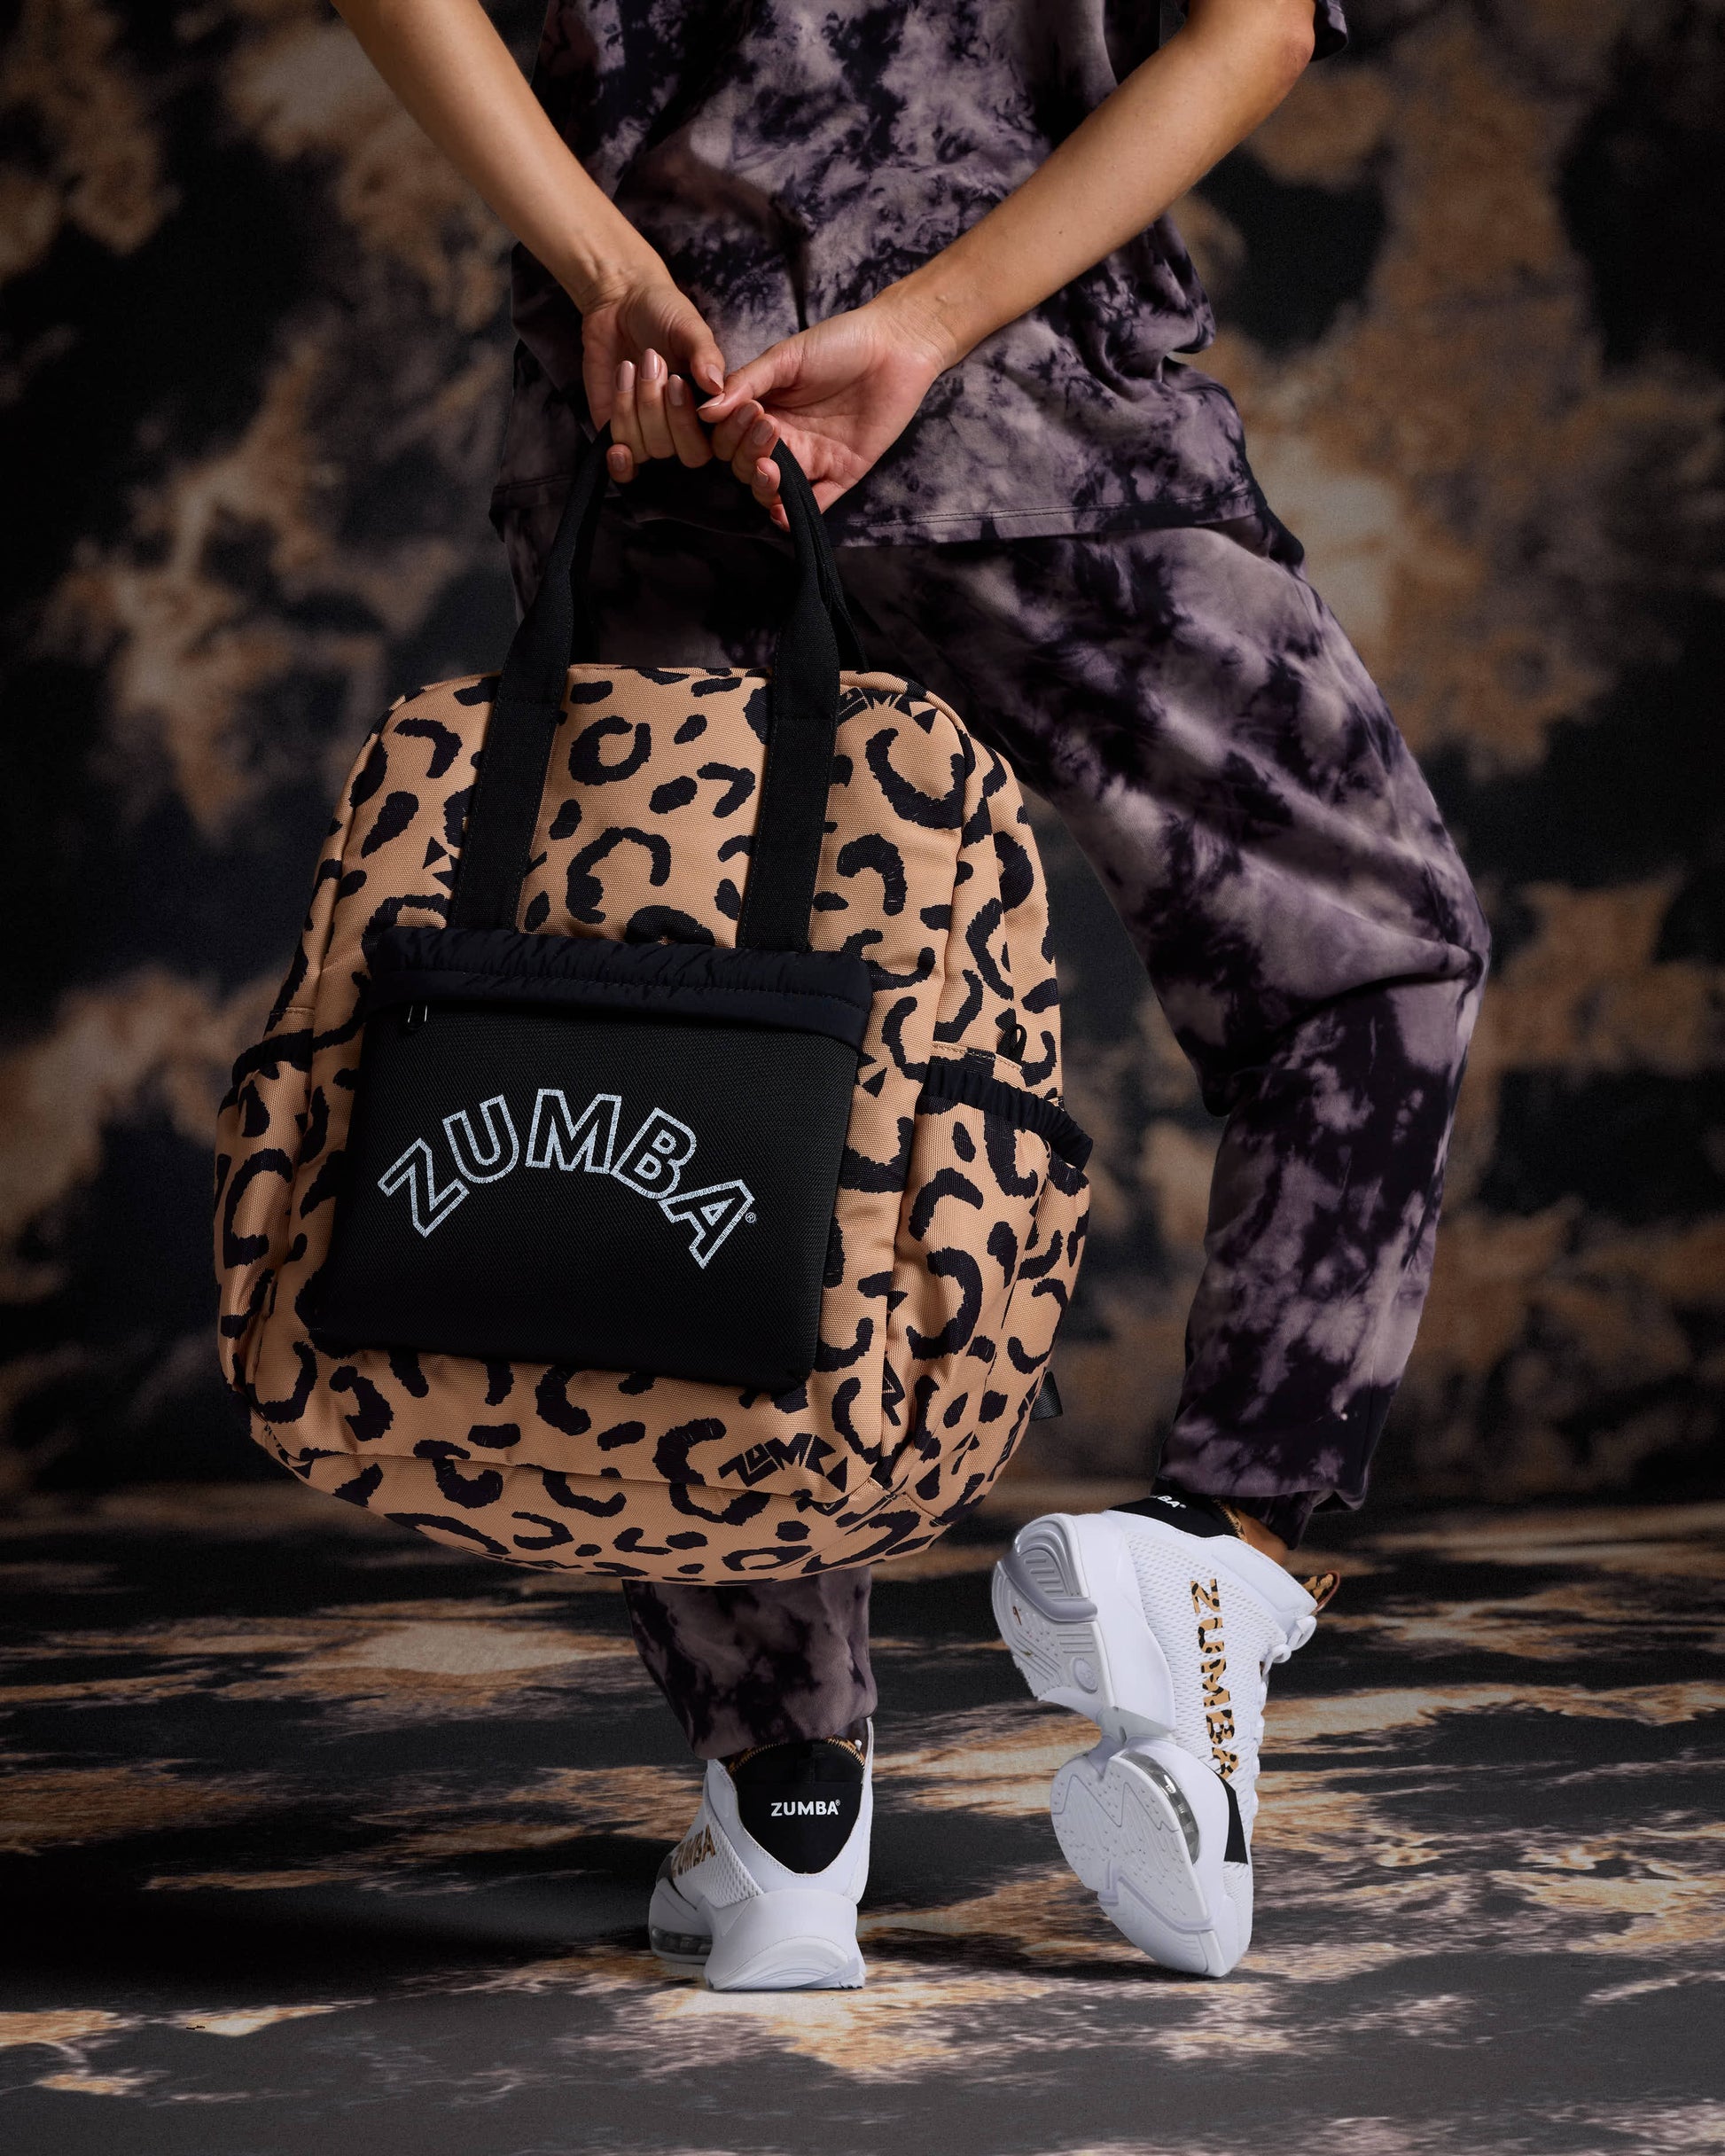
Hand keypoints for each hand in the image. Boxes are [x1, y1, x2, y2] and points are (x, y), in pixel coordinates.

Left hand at [578, 274, 727, 483]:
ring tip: (632, 364)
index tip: (679, 382)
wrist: (620, 300)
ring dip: (635, 406)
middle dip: (663, 409)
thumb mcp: (690, 328)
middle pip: (681, 452)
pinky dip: (619, 454)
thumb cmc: (663, 312)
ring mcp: (648, 432)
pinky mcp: (617, 431)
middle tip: (654, 361)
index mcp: (708, 409)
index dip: (696, 424)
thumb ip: (705, 355)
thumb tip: (716, 385)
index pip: (712, 445)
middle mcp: (681, 428)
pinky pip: (622, 458)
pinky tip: (617, 437)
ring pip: (647, 449)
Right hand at [695, 292, 951, 527]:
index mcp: (764, 410)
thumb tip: (705, 410)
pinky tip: (783, 513)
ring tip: (770, 470)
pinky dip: (796, 515)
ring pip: (774, 491)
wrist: (896, 347)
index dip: (730, 434)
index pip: (730, 439)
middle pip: (747, 467)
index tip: (749, 412)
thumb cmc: (839, 343)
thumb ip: (747, 383)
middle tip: (767, 428)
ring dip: (764, 487)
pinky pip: (815, 504)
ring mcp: (813, 459)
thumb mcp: (786, 357)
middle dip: (747, 455)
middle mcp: (784, 439)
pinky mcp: (842, 473)